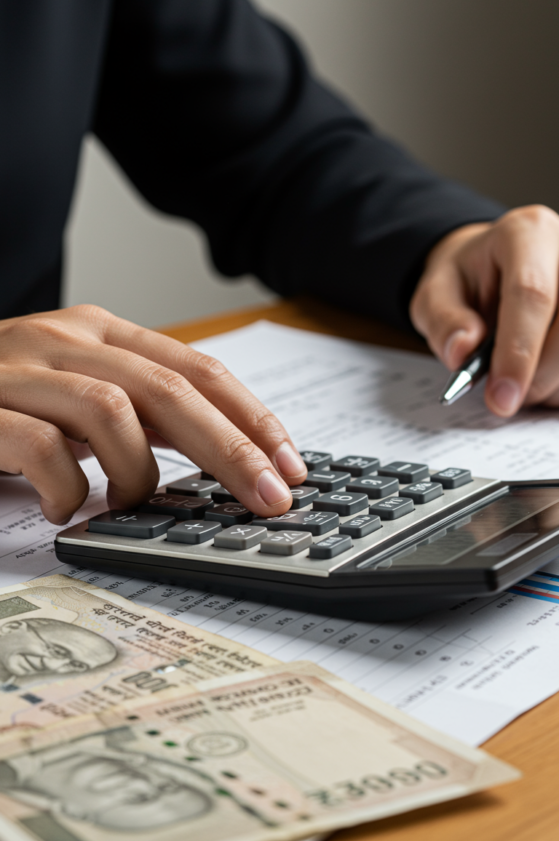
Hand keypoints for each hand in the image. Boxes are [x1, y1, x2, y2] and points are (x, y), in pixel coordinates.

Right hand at [0, 305, 306, 522]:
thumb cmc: (0, 404)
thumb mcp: (77, 395)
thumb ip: (137, 413)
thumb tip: (221, 457)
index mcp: (99, 332)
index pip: (195, 367)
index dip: (250, 416)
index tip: (290, 464)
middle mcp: (64, 340)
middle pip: (169, 388)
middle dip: (230, 448)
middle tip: (269, 497)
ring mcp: (19, 370)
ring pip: (112, 411)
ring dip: (138, 472)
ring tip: (131, 505)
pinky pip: (42, 448)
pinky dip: (67, 488)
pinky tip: (65, 509)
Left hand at [410, 205, 558, 415]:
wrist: (493, 271)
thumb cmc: (467, 282)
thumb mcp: (434, 294)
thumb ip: (443, 320)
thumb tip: (462, 351)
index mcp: (527, 234)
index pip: (531, 293)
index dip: (518, 351)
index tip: (501, 398)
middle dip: (537, 377)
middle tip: (504, 398)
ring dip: (552, 384)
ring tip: (521, 382)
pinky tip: (543, 378)